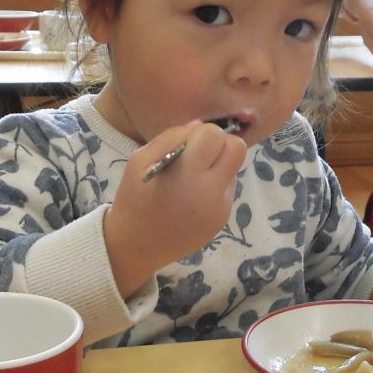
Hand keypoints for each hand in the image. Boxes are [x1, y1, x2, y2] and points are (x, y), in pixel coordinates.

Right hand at [104, 120, 246, 297]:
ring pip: (234, 168)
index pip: (215, 136)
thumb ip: (170, 138)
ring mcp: (221, 207)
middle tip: (198, 154)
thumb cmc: (134, 200)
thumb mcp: (139, 161)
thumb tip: (198, 126)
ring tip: (191, 179)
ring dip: (218, 165)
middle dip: (220, 144)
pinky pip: (227, 188)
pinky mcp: (223, 219)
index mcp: (188, 175)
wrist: (136, 247)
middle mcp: (212, 192)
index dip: (202, 133)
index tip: (187, 144)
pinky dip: (214, 185)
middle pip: (238, 149)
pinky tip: (193, 196)